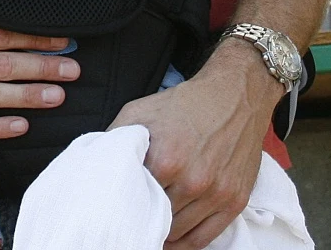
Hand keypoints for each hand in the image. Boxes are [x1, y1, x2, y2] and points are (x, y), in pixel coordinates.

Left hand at [108, 43, 281, 247]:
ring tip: (144, 232)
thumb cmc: (184, 104)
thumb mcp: (139, 110)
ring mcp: (216, 194)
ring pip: (178, 233)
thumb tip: (96, 162)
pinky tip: (169, 242)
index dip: (121, 203)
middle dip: (139, 220)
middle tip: (126, 222)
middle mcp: (193, 181)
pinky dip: (184, 246)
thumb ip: (115, 138)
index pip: (133, 198)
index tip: (112, 208)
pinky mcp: (235, 202)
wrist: (233, 96)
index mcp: (165, 160)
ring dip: (160, 235)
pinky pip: (204, 239)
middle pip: (156, 219)